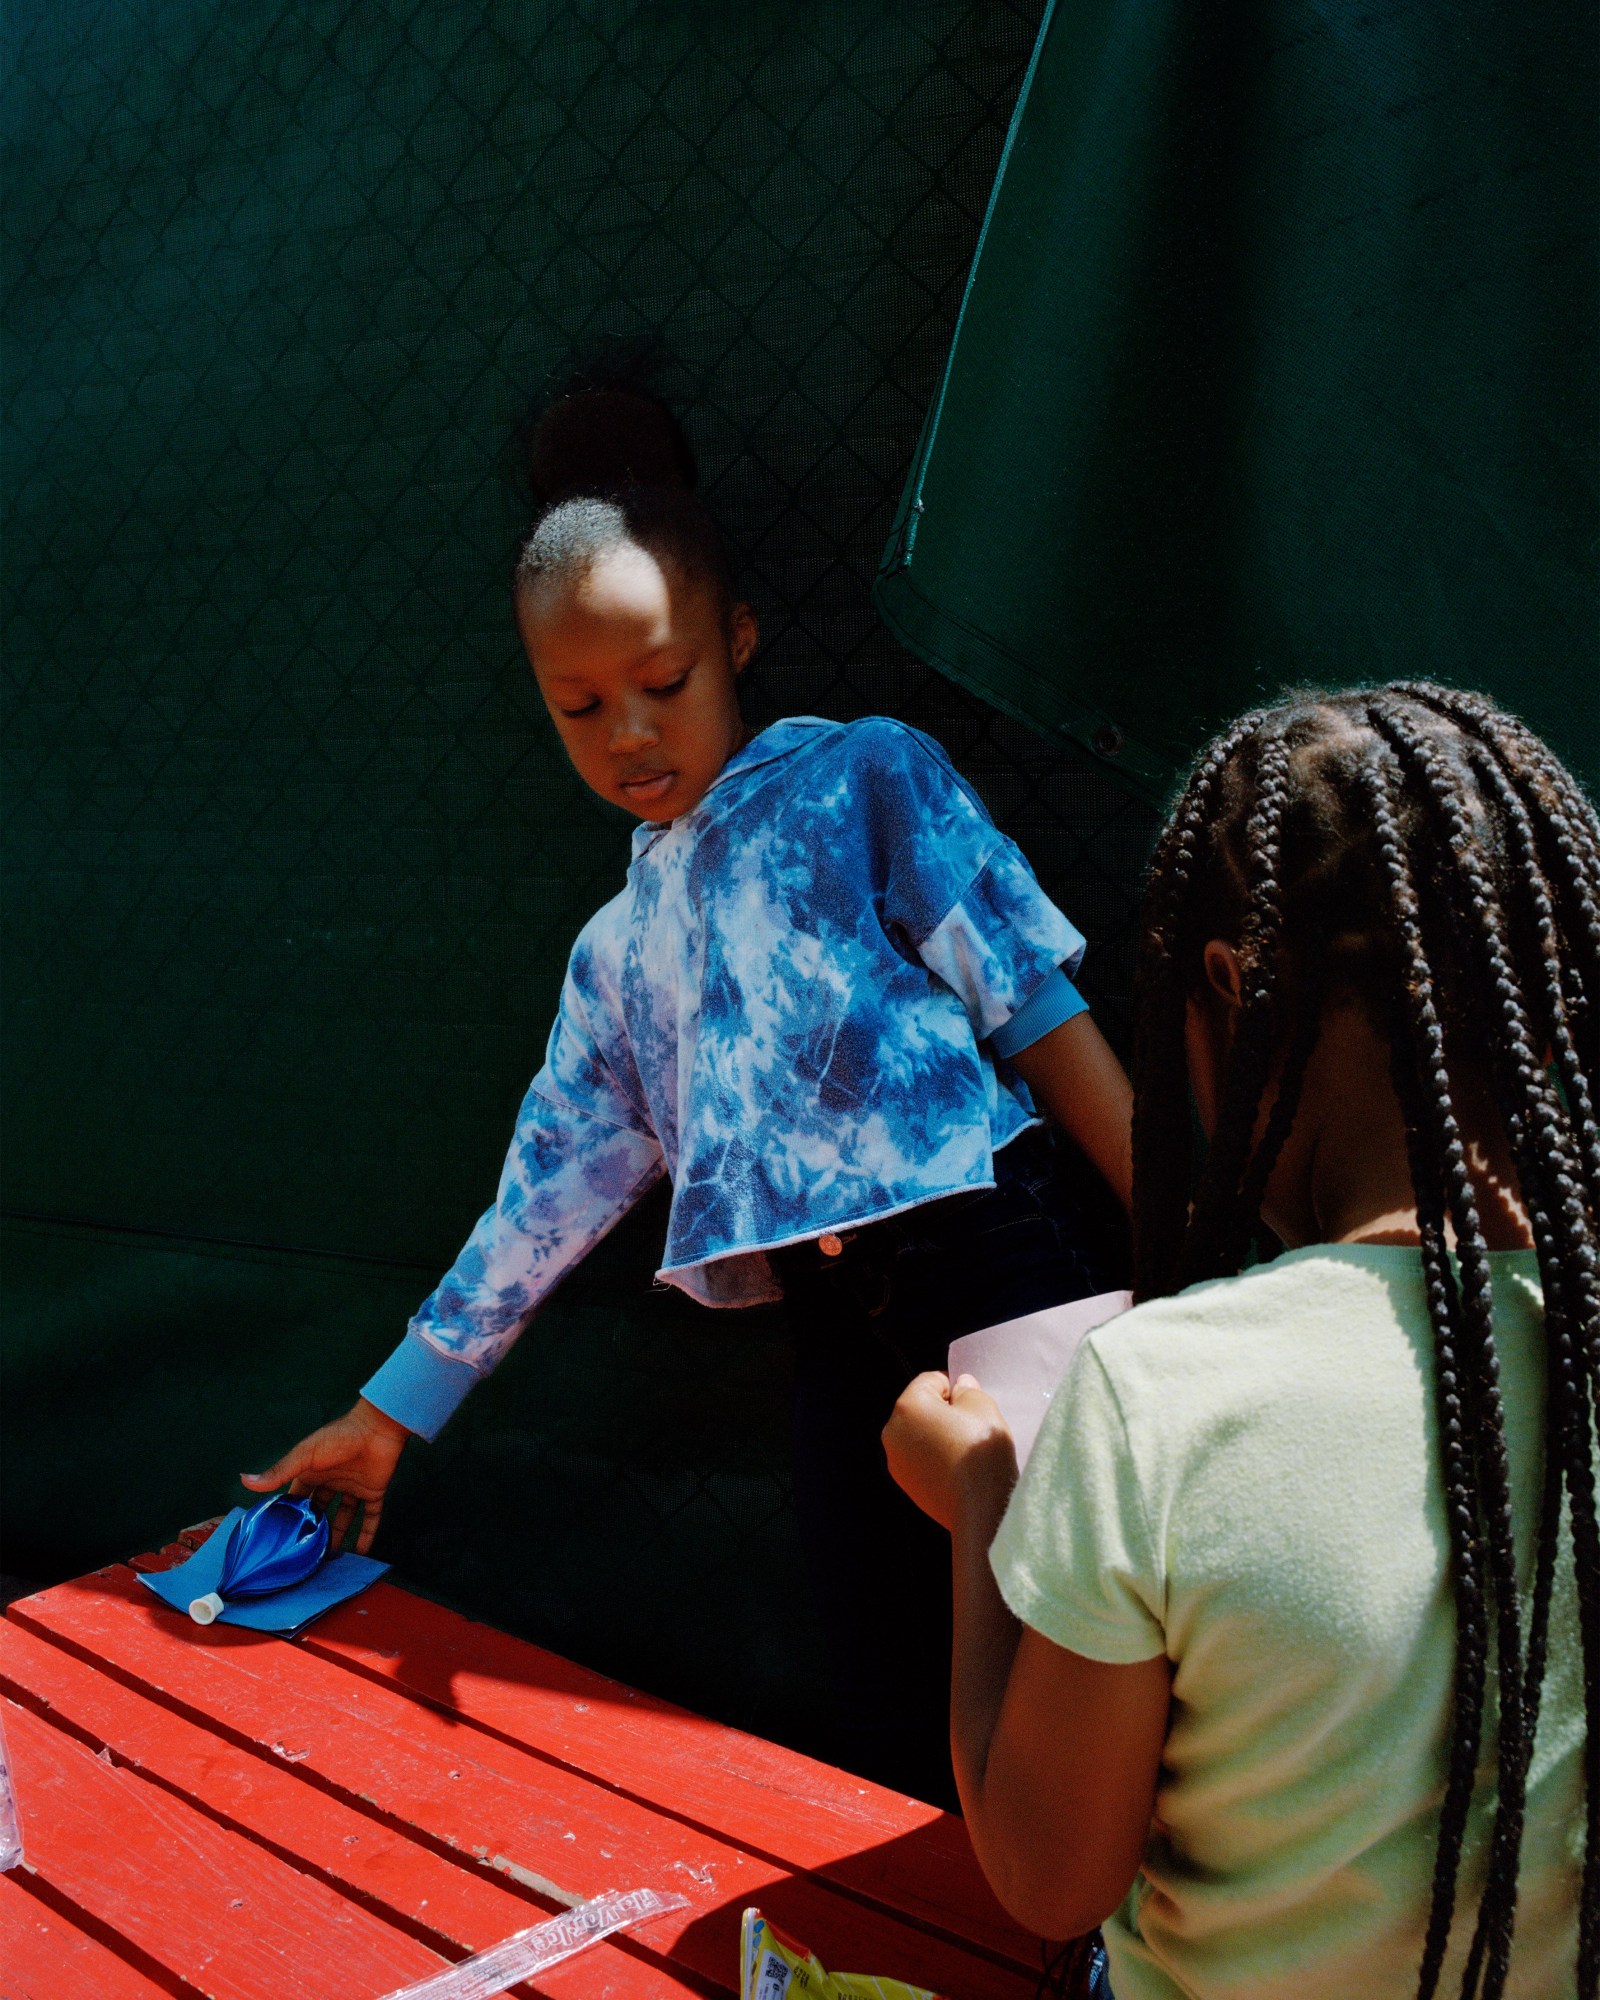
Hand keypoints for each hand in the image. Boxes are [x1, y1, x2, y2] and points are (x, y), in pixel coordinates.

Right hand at [240, 1398, 410, 1553]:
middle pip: (320, 1510)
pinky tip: (361, 1552)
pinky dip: (367, 1533)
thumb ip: (279, 1472)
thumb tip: (245, 1480)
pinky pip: (370, 1516)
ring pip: (343, 1516)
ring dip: (338, 1535)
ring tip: (329, 1558)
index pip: (298, 1497)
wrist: (377, 1428)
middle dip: (314, 1529)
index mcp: (313, 1472)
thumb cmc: (339, 1437)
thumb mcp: (305, 1455)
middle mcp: (332, 1481)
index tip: (282, 1536)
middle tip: (306, 1553)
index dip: (292, 1514)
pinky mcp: (374, 1491)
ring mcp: (353, 1487)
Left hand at [882, 1371, 1017, 1532]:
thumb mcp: (983, 1407)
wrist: (980, 1509)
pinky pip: (922, 1460)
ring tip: (966, 1451)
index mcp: (908, 1406)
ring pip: (921, 1435)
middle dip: (945, 1413)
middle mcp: (893, 1432)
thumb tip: (960, 1387)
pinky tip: (959, 1469)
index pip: (932, 1381)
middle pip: (922, 1409)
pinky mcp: (906, 1485)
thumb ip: (969, 1390)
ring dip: (940, 1437)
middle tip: (971, 1427)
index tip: (971, 1403)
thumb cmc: (980, 1453)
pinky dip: (937, 1459)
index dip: (955, 1387)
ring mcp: (896, 1461)